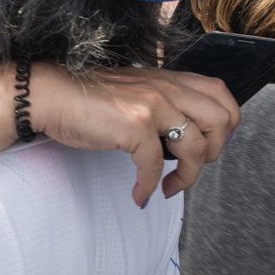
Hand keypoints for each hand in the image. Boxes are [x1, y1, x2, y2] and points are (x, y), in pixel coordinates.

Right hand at [31, 65, 239, 205]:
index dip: (224, 126)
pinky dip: (149, 187)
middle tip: (191, 168)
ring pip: (197, 146)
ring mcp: (153, 105)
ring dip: (188, 178)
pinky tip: (139, 195)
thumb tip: (180, 134)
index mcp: (169, 80)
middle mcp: (167, 88)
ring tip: (168, 188)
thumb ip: (161, 104)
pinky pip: (156, 166)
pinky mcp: (135, 126)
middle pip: (222, 120)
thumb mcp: (133, 92)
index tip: (206, 148)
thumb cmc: (86, 99)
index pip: (221, 95)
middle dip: (214, 153)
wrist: (50, 95)